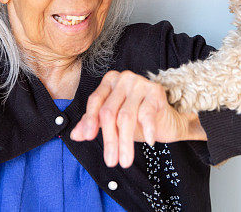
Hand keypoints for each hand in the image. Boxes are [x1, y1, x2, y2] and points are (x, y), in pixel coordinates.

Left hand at [70, 70, 206, 168]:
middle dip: (110, 139)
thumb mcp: (112, 122)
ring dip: (125, 142)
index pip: (95, 101)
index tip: (88, 138)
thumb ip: (93, 124)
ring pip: (126, 116)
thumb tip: (75, 135)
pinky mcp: (155, 91)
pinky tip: (149, 142)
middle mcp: (123, 78)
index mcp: (109, 81)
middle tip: (111, 161)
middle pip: (109, 111)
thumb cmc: (136, 119)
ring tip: (125, 161)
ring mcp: (140, 83)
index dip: (90, 120)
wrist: (166, 121)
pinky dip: (147, 130)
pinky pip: (146, 113)